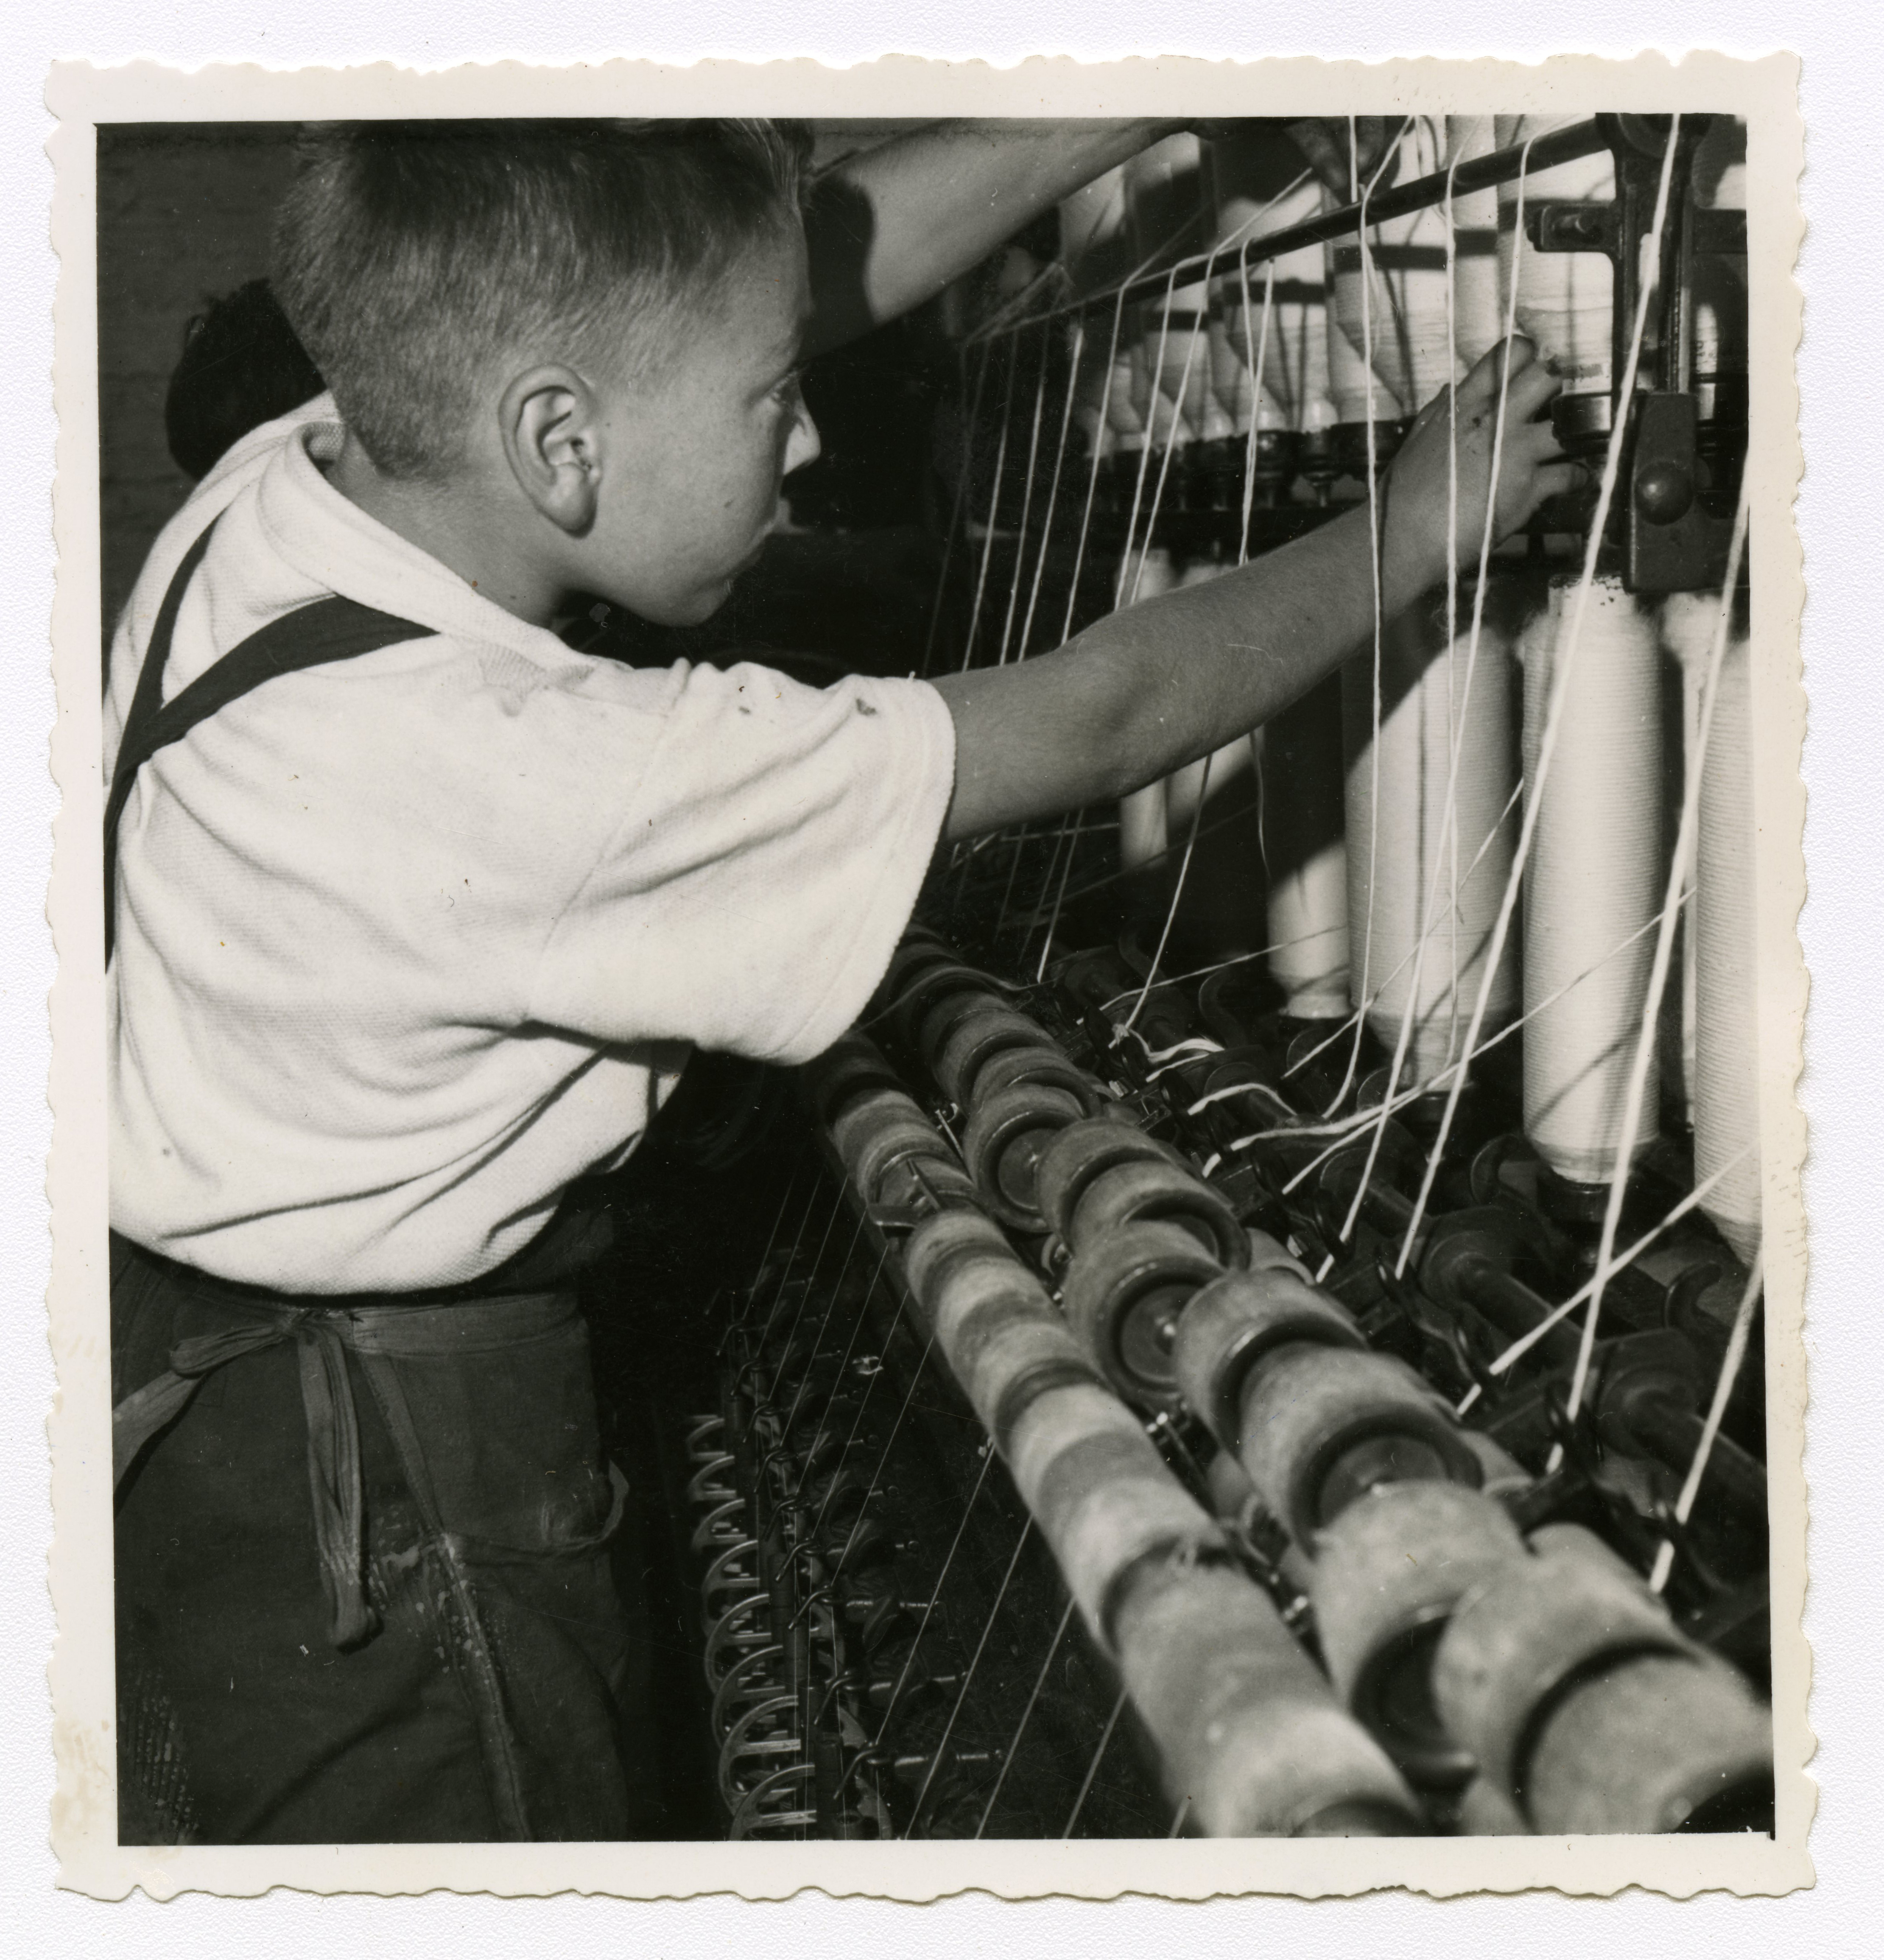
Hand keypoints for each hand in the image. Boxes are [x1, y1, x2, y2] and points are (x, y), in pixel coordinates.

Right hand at [1384, 338, 1588, 589]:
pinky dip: (1580, 477)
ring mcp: (1515, 453)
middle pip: (1549, 375)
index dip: (1530, 355)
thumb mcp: (1417, 439)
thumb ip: (1441, 410)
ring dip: (1577, 432)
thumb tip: (1451, 389)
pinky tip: (1580, 479)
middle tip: (1560, 400)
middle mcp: (1495, 420)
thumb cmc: (1403, 493)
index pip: (1511, 353)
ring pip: (1569, 423)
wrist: (1405, 539)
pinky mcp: (1529, 488)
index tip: (1535, 367)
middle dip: (1559, 384)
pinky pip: (1572, 473)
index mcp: (1466, 404)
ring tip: (1578, 440)